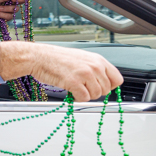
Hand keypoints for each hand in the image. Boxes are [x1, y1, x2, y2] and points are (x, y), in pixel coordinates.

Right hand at [0, 41, 123, 101]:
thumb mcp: (82, 59)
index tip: (100, 87)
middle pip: (105, 90)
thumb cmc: (57, 58)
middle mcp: (94, 66)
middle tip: (81, 87)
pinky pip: (84, 98)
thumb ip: (95, 69)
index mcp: (98, 60)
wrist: (39, 57)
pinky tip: (69, 90)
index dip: (109, 87)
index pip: (117, 80)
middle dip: (93, 92)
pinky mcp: (74, 82)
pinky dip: (76, 98)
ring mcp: (85, 74)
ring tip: (74, 87)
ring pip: (95, 95)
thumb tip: (103, 83)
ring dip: (84, 95)